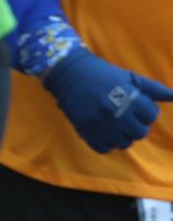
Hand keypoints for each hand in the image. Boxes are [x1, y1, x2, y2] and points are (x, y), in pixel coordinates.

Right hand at [43, 46, 172, 152]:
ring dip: (121, 134)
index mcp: (131, 99)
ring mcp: (102, 125)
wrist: (68, 73)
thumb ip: (153, 89)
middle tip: (124, 115)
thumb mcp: (129, 77)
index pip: (151, 115)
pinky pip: (104, 148)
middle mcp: (118, 114)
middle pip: (140, 133)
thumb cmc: (102, 73)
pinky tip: (102, 130)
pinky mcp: (87, 132)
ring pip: (124, 143)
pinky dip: (105, 142)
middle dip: (135, 124)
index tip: (133, 103)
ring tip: (113, 123)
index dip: (144, 110)